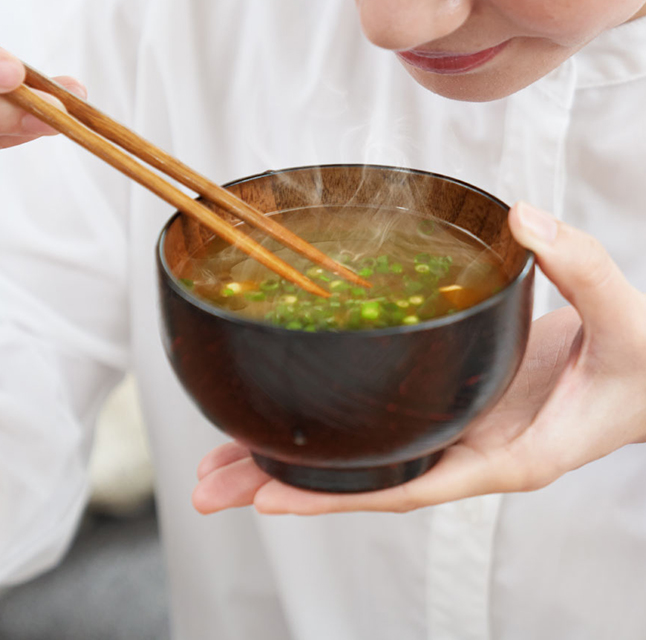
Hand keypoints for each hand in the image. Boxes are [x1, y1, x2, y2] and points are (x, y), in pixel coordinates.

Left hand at [193, 202, 645, 514]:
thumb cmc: (639, 366)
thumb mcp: (625, 322)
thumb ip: (582, 271)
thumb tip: (526, 220)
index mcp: (503, 456)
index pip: (405, 485)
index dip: (335, 495)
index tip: (266, 499)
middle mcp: (463, 452)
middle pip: (362, 480)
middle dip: (282, 488)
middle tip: (208, 489)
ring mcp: (449, 431)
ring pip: (358, 458)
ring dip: (286, 461)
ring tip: (218, 465)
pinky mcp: (446, 404)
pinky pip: (376, 424)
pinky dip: (326, 428)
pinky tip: (282, 422)